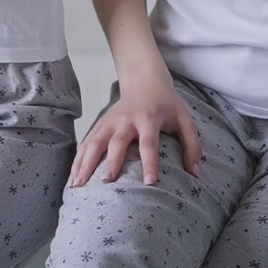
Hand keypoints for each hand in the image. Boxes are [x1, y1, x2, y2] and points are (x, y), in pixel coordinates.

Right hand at [68, 75, 202, 186]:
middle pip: (116, 141)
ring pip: (94, 142)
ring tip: (78, 186)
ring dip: (85, 163)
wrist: (144, 81)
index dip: (150, 163)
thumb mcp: (184, 120)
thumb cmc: (166, 105)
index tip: (150, 183)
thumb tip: (194, 173)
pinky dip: (78, 160)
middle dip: (111, 161)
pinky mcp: (99, 124)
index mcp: (148, 119)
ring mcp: (109, 122)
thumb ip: (192, 145)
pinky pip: (85, 143)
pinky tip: (72, 178)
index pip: (149, 143)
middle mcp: (125, 120)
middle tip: (106, 182)